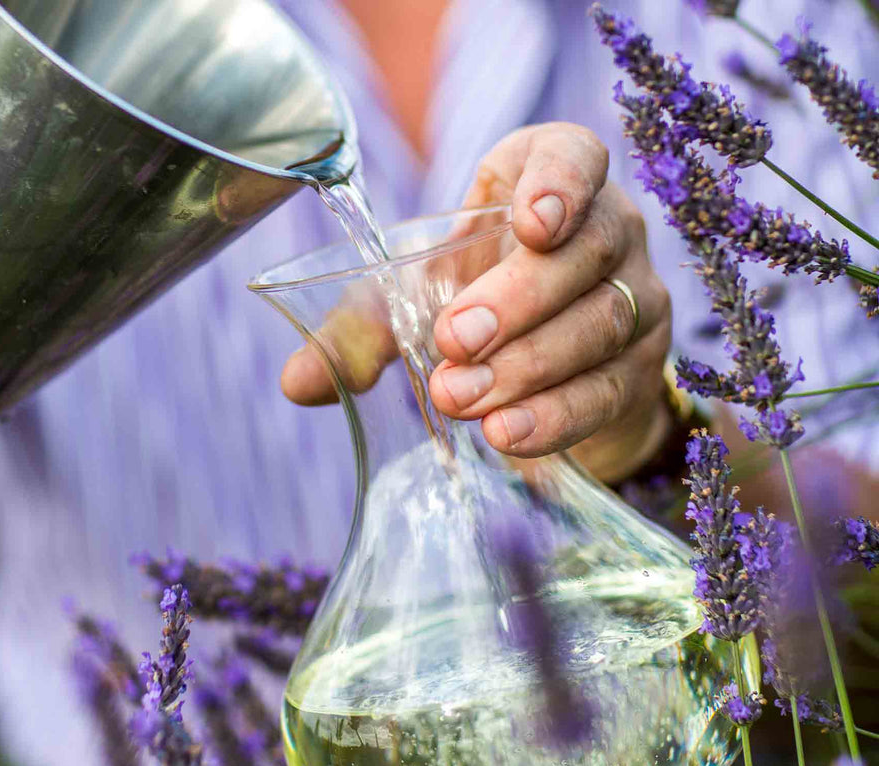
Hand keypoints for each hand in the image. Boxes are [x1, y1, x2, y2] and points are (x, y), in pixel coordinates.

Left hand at [282, 123, 673, 483]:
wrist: (549, 364)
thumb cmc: (479, 299)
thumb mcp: (421, 297)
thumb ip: (364, 328)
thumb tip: (298, 382)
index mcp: (550, 181)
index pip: (577, 156)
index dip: (561, 183)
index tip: (531, 223)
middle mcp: (609, 228)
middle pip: (587, 250)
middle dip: (517, 300)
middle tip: (454, 342)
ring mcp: (639, 296)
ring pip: (602, 321)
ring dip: (528, 365)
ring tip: (461, 397)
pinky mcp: (642, 367)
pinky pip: (609, 389)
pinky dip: (556, 414)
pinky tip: (507, 434)